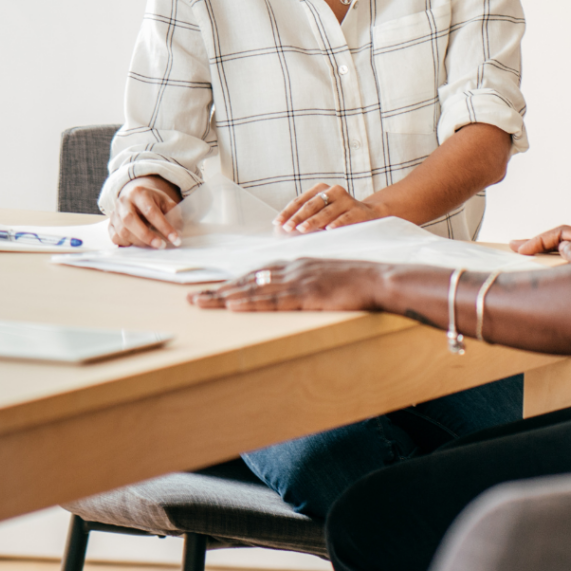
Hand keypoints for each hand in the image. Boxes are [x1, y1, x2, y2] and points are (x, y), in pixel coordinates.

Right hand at [110, 176, 182, 248]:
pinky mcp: (110, 224)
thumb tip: (177, 234)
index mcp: (139, 192)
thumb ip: (174, 216)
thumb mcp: (166, 203)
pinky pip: (115, 237)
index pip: (151, 211)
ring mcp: (114, 213)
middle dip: (147, 236)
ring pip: (122, 231)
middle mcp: (123, 202)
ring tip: (153, 244)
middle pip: (130, 220)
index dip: (164, 226)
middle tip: (161, 245)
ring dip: (139, 241)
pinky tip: (138, 242)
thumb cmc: (154, 201)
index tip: (175, 239)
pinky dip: (127, 243)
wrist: (136, 197)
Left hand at [188, 258, 381, 310]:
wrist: (379, 279)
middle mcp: (293, 268)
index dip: (233, 282)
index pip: (257, 273)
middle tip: (192, 297)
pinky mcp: (307, 294)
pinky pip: (272, 300)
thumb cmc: (357, 281)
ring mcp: (299, 280)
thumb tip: (290, 292)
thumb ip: (307, 281)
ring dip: (224, 296)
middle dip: (219, 289)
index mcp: (298, 264)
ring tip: (201, 303)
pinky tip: (233, 305)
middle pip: (248, 279)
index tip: (212, 289)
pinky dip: (250, 302)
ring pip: (254, 288)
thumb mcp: (327, 277)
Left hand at [275, 184, 385, 232]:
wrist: (368, 214)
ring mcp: (346, 200)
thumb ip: (304, 218)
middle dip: (298, 217)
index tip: (277, 223)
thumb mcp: (321, 213)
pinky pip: (345, 217)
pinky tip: (329, 230)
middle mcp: (333, 191)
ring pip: (327, 211)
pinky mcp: (358, 210)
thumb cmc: (338, 215)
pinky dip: (337, 223)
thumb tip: (282, 229)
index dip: (288, 212)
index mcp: (321, 189)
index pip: (300, 201)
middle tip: (288, 228)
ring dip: (314, 221)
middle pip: (312, 205)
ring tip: (303, 229)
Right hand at [511, 225, 570, 264]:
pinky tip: (547, 273)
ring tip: (526, 257)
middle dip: (540, 244)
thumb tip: (564, 247)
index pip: (564, 233)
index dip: (541, 239)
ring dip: (548, 256)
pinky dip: (559, 268)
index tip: (521, 249)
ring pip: (569, 254)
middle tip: (515, 247)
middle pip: (564, 241)